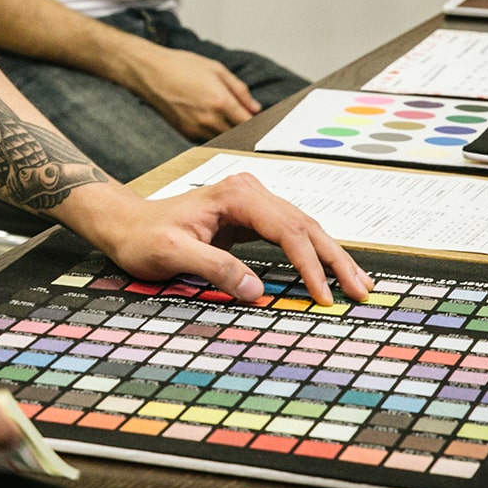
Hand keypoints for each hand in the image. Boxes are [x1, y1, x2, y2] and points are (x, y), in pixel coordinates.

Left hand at [79, 172, 373, 306]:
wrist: (126, 224)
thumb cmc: (144, 239)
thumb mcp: (171, 256)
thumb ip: (214, 268)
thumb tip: (255, 289)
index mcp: (236, 195)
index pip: (288, 229)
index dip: (309, 265)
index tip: (323, 296)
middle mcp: (250, 191)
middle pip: (306, 225)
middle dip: (335, 261)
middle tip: (361, 292)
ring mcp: (253, 201)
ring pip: (305, 228)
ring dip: (331, 258)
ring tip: (359, 285)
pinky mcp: (252, 216)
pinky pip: (292, 235)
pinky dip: (313, 255)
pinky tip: (330, 272)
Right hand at [124, 41, 261, 139]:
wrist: (150, 72)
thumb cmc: (180, 66)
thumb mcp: (216, 69)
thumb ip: (239, 90)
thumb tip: (254, 107)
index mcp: (220, 100)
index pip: (247, 122)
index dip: (257, 123)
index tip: (261, 121)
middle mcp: (209, 118)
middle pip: (236, 133)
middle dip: (243, 127)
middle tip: (244, 117)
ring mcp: (195, 127)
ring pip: (222, 137)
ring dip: (227, 130)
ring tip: (225, 115)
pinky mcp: (185, 131)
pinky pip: (206, 137)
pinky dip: (212, 131)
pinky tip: (210, 118)